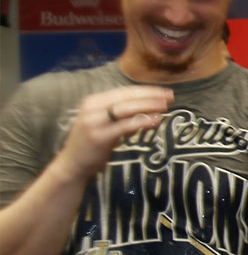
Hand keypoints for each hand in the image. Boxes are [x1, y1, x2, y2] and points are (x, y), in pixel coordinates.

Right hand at [54, 86, 172, 179]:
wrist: (72, 164)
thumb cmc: (92, 143)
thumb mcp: (104, 123)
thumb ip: (121, 114)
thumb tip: (149, 108)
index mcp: (93, 101)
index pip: (124, 91)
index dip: (146, 90)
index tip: (164, 92)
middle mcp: (92, 108)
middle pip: (127, 97)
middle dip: (151, 95)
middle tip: (170, 97)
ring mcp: (94, 122)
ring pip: (127, 108)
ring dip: (149, 105)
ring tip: (165, 107)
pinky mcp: (99, 136)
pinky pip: (125, 125)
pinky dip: (143, 121)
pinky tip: (156, 120)